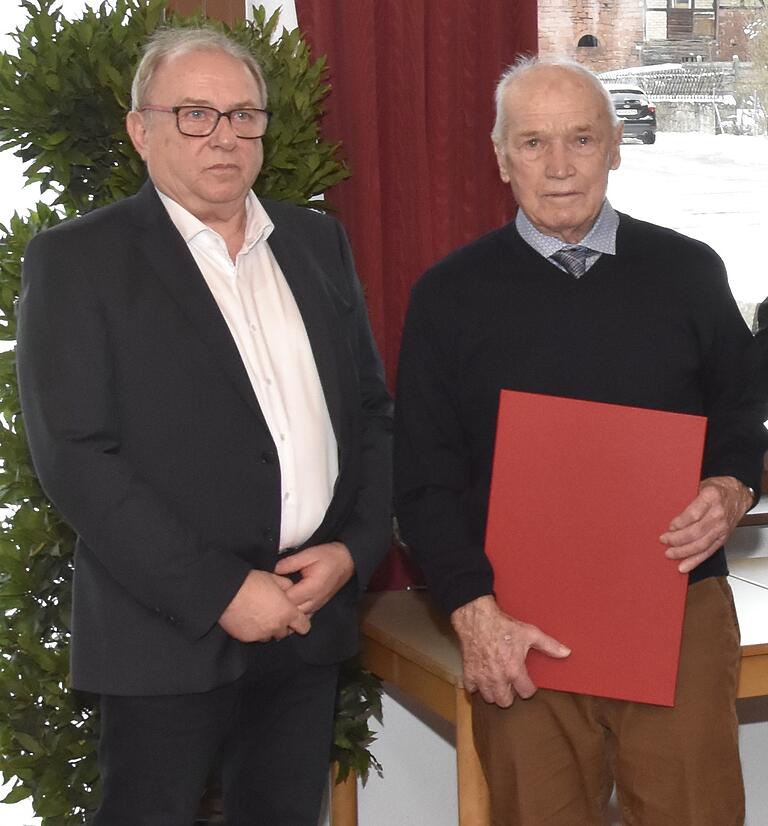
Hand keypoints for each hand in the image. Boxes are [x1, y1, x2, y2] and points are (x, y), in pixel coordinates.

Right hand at [218, 570, 310, 641]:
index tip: (297, 618)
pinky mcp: (246, 638)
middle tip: (275, 613)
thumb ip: (287, 586)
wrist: (227, 592)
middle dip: (282, 624)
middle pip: (285, 633)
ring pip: (269, 636)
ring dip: (268, 628)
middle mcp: (276, 627)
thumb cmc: (251, 583)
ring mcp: (261, 634)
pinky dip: (254, 630)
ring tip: (260, 615)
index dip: (302, 622)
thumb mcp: (274, 578)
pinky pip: (254, 637)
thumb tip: (290, 589)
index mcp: (287, 613)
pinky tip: (249, 618)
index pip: (304, 627)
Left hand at [274, 542, 354, 613]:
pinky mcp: (319, 605)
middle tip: (269, 597)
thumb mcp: (309, 554)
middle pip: (292, 613)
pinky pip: (305, 615)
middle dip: (280, 607)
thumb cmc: (329, 556)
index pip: (288, 600)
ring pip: (298, 617)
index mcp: (312, 588)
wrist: (347, 560)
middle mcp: (315, 601)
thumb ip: (291, 562)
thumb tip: (274, 570)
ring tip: (276, 603)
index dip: (276, 597)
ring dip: (288, 612)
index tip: (268, 589)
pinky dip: (296, 614)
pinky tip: (288, 607)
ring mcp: (318, 605)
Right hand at [450, 595, 569, 707]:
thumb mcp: (529, 633)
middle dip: (510, 695)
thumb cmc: (502, 626)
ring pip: (489, 698)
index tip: (526, 682)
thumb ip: (549, 645)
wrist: (477, 618)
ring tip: (497, 682)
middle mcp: (498, 678)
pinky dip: (476, 686)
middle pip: (505, 702)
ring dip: (494, 692)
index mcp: (514, 671)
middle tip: (510, 684)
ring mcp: (482, 677)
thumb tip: (566, 652)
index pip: (526, 693)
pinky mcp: (468, 673)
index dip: (528, 687)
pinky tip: (481, 677)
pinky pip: (471, 690)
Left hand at [660, 476, 753, 572]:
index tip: (669, 527)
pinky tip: (684, 566)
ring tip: (670, 554)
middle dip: (677, 539)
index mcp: (710, 497)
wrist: (737, 494)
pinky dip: (695, 560)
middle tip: (664, 540)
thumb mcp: (700, 485)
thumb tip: (664, 510)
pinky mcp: (723, 538)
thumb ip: (686, 498)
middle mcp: (718, 514)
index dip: (679, 524)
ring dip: (683, 552)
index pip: (693, 515)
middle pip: (696, 532)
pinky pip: (708, 552)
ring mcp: (722, 528)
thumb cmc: (716, 489)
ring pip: (701, 545)